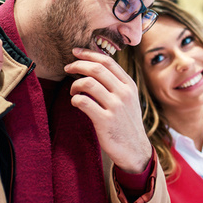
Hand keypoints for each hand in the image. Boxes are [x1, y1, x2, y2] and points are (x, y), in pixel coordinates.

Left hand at [65, 48, 150, 173]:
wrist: (135, 149)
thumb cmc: (127, 123)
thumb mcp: (129, 100)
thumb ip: (116, 84)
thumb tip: (94, 66)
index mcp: (129, 85)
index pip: (107, 61)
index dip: (89, 54)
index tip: (76, 52)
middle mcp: (124, 93)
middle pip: (96, 69)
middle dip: (78, 65)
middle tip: (67, 68)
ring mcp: (115, 107)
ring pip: (88, 83)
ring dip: (75, 84)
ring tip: (73, 91)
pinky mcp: (105, 121)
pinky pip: (84, 102)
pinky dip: (75, 99)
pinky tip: (75, 103)